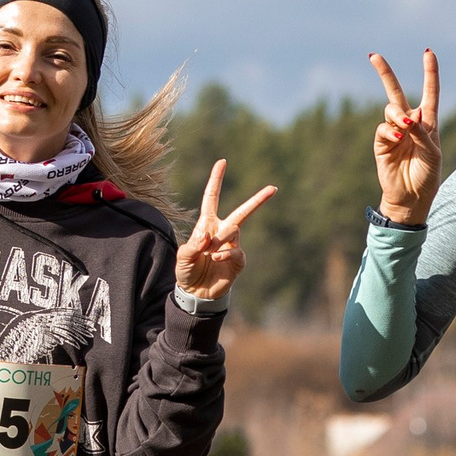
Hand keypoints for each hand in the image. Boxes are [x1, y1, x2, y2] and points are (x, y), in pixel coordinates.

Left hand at [175, 158, 274, 302]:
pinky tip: (216, 258)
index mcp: (207, 225)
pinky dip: (225, 253)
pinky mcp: (238, 261)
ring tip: (208, 252)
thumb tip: (208, 239)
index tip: (222, 162)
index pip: (212, 198)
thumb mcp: (182, 257)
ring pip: (234, 230)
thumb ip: (192, 246)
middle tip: (273, 188)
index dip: (217, 180)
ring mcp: (232, 246)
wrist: (196, 293)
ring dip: (220, 238)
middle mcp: (222, 232)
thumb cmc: (187, 271)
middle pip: (242, 212)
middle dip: (258, 200)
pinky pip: (236, 251)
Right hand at [369, 50, 440, 223]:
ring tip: (404, 128)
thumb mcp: (432, 153)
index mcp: (428, 122)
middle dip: (385, 73)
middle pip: (395, 92)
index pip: (430, 93)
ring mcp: (394, 132)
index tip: (427, 52)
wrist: (411, 198)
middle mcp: (409, 123)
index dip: (429, 73)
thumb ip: (423, 133)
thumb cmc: (427, 176)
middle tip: (373, 56)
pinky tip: (397, 139)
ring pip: (390, 110)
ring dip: (397, 115)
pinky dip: (390, 131)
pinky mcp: (381, 143)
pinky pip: (382, 129)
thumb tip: (411, 115)